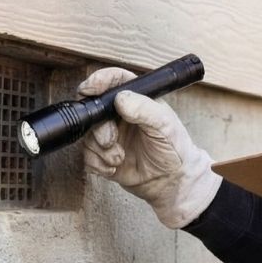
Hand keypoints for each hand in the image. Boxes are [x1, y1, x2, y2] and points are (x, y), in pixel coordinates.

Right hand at [80, 67, 221, 228]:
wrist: (171, 182)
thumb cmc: (174, 149)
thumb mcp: (165, 126)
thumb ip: (145, 110)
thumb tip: (121, 99)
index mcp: (137, 101)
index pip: (115, 81)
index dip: (99, 80)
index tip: (88, 89)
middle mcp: (121, 115)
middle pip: (94, 110)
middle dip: (99, 128)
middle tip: (111, 140)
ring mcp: (110, 134)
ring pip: (89, 135)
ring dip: (101, 149)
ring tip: (119, 158)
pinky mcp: (103, 155)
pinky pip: (87, 156)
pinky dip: (98, 163)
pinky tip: (114, 168)